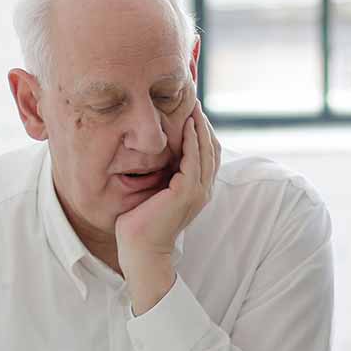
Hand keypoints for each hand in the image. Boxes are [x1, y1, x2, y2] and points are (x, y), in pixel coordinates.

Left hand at [115, 102, 219, 312]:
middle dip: (204, 123)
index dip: (202, 131)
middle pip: (212, 148)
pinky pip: (195, 159)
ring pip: (207, 151)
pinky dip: (194, 140)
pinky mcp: (187, 193)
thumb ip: (159, 176)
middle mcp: (202, 190)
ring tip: (193, 104)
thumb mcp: (152, 193)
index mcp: (196, 190)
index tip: (191, 109)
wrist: (139, 251)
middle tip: (194, 99)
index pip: (207, 154)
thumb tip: (151, 156)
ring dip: (201, 126)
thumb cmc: (140, 226)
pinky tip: (188, 123)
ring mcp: (197, 192)